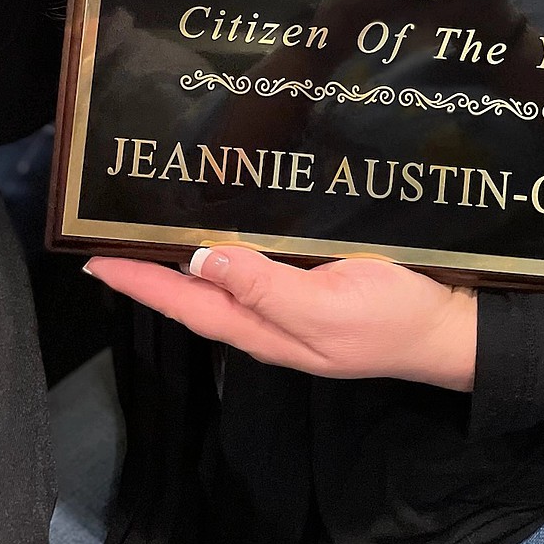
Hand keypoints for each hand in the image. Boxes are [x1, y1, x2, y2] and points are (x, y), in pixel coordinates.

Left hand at [85, 246, 477, 390]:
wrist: (451, 327)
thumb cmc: (393, 318)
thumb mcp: (329, 306)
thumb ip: (265, 288)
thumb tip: (198, 262)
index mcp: (264, 328)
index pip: (185, 304)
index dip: (139, 282)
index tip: (92, 258)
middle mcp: (268, 317)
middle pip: (196, 292)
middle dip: (153, 264)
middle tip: (114, 225)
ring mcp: (292, 301)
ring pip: (223, 275)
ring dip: (188, 250)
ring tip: (156, 215)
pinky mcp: (317, 281)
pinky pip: (258, 262)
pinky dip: (231, 241)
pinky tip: (229, 216)